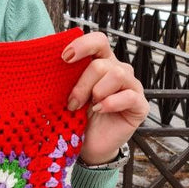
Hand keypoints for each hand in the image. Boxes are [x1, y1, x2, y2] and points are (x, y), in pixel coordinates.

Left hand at [62, 31, 148, 164]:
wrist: (88, 146)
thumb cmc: (77, 118)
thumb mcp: (67, 94)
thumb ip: (65, 78)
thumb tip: (48, 65)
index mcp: (100, 63)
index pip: (98, 41)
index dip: (83, 45)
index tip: (64, 58)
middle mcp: (117, 71)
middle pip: (101, 63)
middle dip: (82, 83)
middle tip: (71, 102)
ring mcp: (131, 87)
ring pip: (116, 74)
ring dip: (96, 91)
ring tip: (87, 107)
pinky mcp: (139, 105)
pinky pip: (129, 96)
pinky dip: (111, 103)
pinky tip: (100, 110)